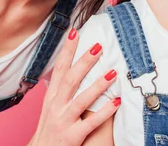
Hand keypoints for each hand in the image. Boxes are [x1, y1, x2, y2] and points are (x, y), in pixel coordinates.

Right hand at [28, 28, 119, 145]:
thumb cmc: (50, 128)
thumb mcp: (50, 105)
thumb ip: (59, 88)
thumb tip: (65, 67)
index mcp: (52, 96)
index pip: (59, 68)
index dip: (66, 50)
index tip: (74, 32)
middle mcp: (56, 106)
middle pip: (70, 79)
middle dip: (84, 62)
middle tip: (98, 46)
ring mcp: (64, 120)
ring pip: (81, 99)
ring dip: (98, 85)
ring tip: (113, 72)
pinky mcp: (73, 135)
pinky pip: (91, 123)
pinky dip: (104, 112)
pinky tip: (116, 102)